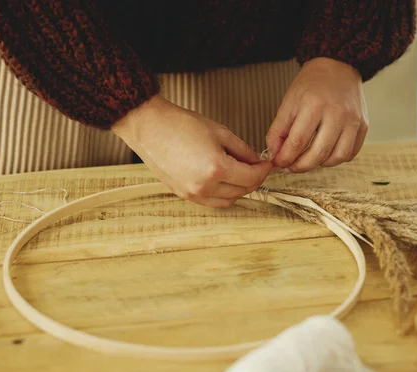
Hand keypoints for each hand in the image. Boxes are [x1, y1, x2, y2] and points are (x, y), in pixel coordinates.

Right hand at [112, 95, 271, 207]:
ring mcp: (193, 193)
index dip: (263, 170)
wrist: (150, 128)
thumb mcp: (220, 132)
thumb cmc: (180, 125)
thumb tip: (256, 161)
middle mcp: (205, 186)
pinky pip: (212, 202)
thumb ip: (242, 150)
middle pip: (243, 191)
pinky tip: (224, 181)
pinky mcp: (184, 195)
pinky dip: (223, 195)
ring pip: (229, 200)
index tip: (266, 163)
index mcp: (217, 168)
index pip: (252, 177)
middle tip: (255, 166)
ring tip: (240, 173)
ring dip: (239, 189)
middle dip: (253, 179)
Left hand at [266, 57, 368, 171]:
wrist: (338, 66)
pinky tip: (325, 152)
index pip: (297, 142)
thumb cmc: (311, 84)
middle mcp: (337, 113)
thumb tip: (274, 156)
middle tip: (290, 166)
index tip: (278, 162)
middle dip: (300, 166)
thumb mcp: (288, 103)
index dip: (284, 158)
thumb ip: (278, 131)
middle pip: (318, 154)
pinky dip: (335, 159)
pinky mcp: (364, 125)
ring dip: (318, 164)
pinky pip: (350, 153)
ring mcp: (353, 120)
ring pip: (336, 157)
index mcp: (314, 104)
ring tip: (308, 159)